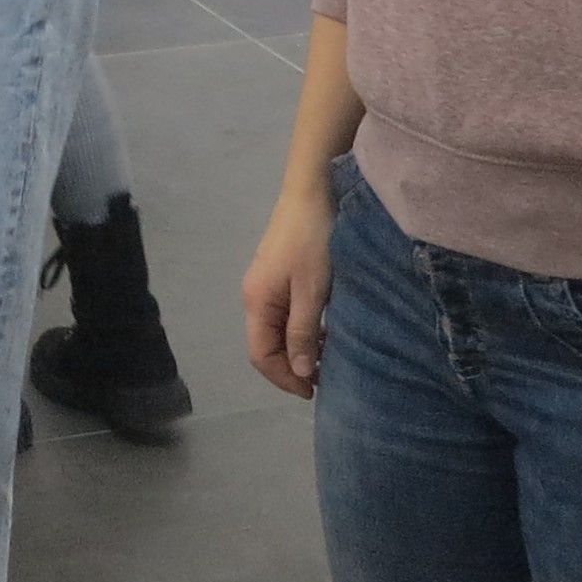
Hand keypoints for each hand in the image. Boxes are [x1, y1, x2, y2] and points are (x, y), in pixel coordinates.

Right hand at [240, 178, 336, 398]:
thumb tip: (298, 371)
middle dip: (290, 367)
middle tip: (323, 378)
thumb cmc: (313, 241)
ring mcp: (265, 284)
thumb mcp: (312, 291)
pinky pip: (284, 314)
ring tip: (327, 357)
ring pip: (276, 330)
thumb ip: (302, 332)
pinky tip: (323, 330)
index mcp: (257, 302)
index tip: (312, 390)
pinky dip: (301, 329)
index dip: (283, 378)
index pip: (261, 355)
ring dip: (298, 348)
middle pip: (266, 344)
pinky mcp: (279, 274)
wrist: (313, 191)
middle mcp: (255, 296)